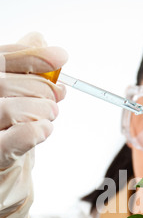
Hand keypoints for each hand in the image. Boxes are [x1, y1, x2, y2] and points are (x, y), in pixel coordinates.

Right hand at [0, 32, 67, 168]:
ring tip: (52, 115)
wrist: (1, 177)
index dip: (30, 55)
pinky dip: (35, 132)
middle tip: (59, 95)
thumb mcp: (13, 98)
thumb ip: (21, 70)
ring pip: (9, 110)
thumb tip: (39, 39)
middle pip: (3, 84)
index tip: (61, 57)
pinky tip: (45, 130)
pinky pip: (15, 139)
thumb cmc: (5, 133)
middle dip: (40, 88)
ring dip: (41, 110)